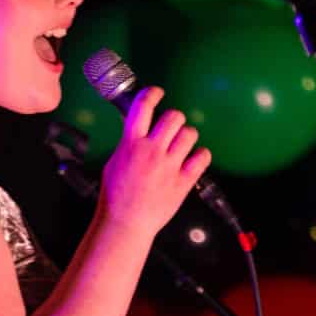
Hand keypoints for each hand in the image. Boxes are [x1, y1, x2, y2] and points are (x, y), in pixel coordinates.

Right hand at [99, 87, 211, 238]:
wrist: (125, 223)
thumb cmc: (115, 196)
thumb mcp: (114, 162)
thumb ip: (128, 144)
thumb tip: (137, 130)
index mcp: (131, 144)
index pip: (143, 107)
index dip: (152, 94)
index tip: (157, 92)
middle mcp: (152, 151)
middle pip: (173, 117)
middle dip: (174, 119)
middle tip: (172, 127)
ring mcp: (169, 166)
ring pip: (189, 134)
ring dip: (187, 136)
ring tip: (182, 145)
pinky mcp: (183, 182)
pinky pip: (202, 158)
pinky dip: (201, 155)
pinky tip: (195, 159)